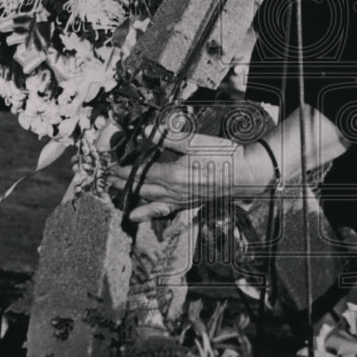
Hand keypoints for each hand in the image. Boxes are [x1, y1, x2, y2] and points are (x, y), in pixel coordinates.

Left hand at [106, 127, 275, 222]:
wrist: (245, 173)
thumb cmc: (223, 156)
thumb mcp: (195, 140)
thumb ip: (169, 136)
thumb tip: (147, 131)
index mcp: (173, 175)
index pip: (141, 175)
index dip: (124, 173)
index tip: (112, 170)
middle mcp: (175, 191)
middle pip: (143, 190)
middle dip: (124, 187)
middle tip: (110, 183)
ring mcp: (184, 200)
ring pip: (155, 204)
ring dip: (138, 204)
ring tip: (127, 210)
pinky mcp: (192, 203)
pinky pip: (172, 213)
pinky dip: (161, 217)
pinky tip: (157, 224)